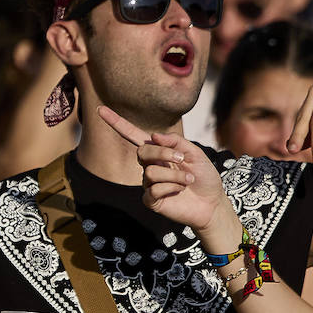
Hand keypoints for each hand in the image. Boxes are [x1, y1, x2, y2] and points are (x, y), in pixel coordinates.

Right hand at [99, 105, 239, 241]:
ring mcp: (149, 184)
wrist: (212, 203)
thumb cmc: (203, 176)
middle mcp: (150, 166)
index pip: (133, 135)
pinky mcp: (151, 200)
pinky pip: (154, 190)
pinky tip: (179, 191)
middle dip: (163, 153)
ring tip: (187, 180)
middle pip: (142, 152)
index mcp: (158, 152)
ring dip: (174, 175)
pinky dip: (171, 187)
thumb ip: (176, 142)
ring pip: (150, 172)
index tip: (101, 110)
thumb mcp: (194, 153)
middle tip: (182, 159)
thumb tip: (153, 136)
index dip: (117, 122)